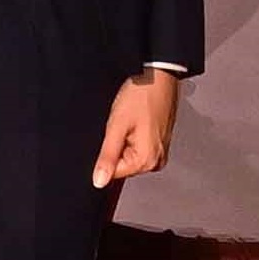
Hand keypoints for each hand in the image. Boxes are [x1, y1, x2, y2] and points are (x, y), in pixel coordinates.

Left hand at [89, 68, 181, 189]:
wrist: (159, 78)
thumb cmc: (141, 95)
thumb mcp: (117, 125)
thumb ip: (107, 156)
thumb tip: (99, 181)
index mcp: (147, 160)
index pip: (114, 173)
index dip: (106, 155)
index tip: (112, 136)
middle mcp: (156, 161)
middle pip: (122, 165)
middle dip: (116, 147)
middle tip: (123, 125)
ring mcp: (159, 153)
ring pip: (129, 156)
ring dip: (124, 141)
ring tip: (131, 122)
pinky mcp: (159, 144)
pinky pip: (138, 148)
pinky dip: (132, 137)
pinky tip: (136, 122)